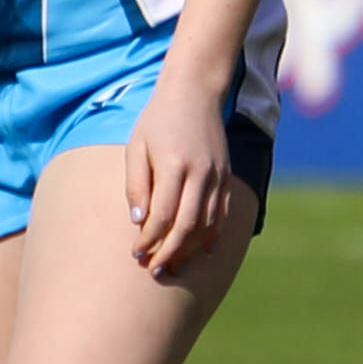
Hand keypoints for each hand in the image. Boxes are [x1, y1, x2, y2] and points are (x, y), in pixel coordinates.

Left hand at [125, 80, 234, 276]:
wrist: (194, 94)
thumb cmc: (156, 121)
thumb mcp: (136, 148)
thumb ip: (136, 185)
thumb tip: (138, 221)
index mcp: (174, 165)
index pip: (163, 214)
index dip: (149, 239)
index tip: (135, 253)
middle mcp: (201, 173)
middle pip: (188, 226)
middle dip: (170, 252)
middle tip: (154, 270)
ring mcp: (218, 176)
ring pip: (209, 224)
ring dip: (190, 249)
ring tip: (173, 266)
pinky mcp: (227, 177)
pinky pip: (222, 214)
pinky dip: (211, 236)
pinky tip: (199, 252)